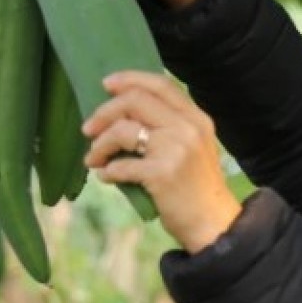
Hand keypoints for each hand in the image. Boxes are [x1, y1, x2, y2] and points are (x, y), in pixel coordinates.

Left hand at [82, 71, 241, 253]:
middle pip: (135, 100)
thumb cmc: (198, 187)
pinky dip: (107, 171)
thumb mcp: (194, 147)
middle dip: (104, 112)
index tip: (106, 84)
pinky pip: (121, 165)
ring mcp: (175, 149)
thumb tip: (124, 113)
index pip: (160, 84)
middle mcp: (188, 128)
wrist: (213, 223)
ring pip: (123, 130)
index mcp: (196, 118)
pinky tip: (106, 176)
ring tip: (93, 158)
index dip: (129, 79)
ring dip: (100, 144)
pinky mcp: (162, 174)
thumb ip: (171, 126)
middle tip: (88, 129)